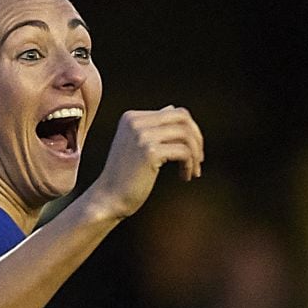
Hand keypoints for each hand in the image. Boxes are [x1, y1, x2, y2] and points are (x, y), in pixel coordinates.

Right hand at [88, 105, 203, 218]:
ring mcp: (142, 135)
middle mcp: (136, 122)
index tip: (191, 153)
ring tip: (193, 172)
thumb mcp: (137, 144)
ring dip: (195, 154)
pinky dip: (190, 164)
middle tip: (199, 159)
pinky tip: (185, 177)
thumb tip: (172, 108)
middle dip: (197, 138)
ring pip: (186, 134)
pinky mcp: (150, 152)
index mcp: (131, 117)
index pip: (174, 112)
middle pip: (183, 118)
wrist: (108, 199)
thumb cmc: (124, 177)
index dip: (189, 131)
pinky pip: (183, 151)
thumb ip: (153, 126)